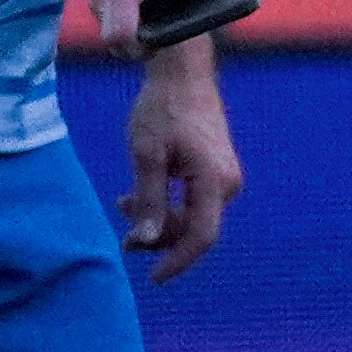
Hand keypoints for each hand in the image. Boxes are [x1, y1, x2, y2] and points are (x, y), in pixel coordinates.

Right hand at [87, 0, 260, 59]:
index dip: (125, 29)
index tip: (143, 48)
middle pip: (107, 23)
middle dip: (126, 47)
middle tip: (151, 52)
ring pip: (104, 27)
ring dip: (124, 41)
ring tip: (150, 40)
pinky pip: (103, 23)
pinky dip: (119, 33)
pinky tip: (140, 31)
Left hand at [122, 37, 241, 280]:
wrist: (182, 73)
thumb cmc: (162, 109)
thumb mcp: (146, 154)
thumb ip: (148, 199)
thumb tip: (145, 241)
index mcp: (214, 181)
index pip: (201, 237)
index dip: (177, 261)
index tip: (153, 278)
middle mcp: (227, 183)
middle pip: (195, 229)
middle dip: (159, 236)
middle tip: (124, 237)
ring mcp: (225, 176)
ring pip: (193, 216)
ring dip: (160, 219)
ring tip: (124, 204)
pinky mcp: (217, 169)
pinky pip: (194, 201)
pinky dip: (168, 204)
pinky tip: (139, 195)